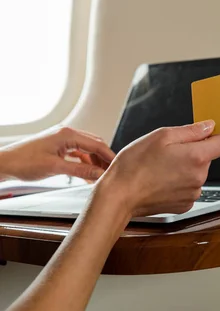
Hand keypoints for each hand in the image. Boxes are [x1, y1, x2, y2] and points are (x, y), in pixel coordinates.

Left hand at [0, 126, 114, 180]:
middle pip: (94, 145)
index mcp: (67, 134)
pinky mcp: (58, 148)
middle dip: (104, 159)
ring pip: (86, 150)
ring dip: (94, 162)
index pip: (96, 144)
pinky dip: (84, 163)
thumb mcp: (55, 168)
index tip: (118, 167)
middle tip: (112, 172)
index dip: (109, 156)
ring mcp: (62, 140)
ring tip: (101, 176)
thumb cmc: (24, 162)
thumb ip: (80, 170)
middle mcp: (66, 134)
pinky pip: (78, 154)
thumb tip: (99, 174)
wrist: (5, 164)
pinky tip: (88, 175)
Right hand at [94, 120, 219, 217]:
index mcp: (197, 157)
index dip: (214, 137)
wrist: (120, 195)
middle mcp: (199, 177)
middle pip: (207, 158)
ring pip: (196, 174)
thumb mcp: (161, 136)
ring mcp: (193, 193)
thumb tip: (210, 126)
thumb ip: (191, 130)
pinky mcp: (184, 205)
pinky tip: (161, 181)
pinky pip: (188, 188)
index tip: (202, 136)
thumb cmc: (135, 165)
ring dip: (184, 169)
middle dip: (192, 153)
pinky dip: (178, 184)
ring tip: (161, 168)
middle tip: (168, 153)